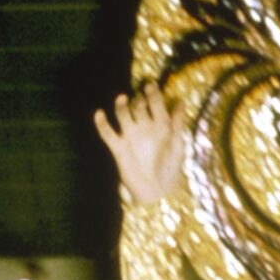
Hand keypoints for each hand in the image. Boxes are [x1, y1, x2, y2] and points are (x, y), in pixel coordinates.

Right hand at [93, 83, 185, 204]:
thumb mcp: (177, 146)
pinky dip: (101, 124)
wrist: (157, 193)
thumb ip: (178, 124)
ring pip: (123, 115)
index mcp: (160, 124)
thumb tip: (181, 102)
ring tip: (122, 99)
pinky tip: (99, 114)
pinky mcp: (119, 148)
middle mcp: (144, 127)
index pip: (155, 103)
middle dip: (138, 101)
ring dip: (121, 106)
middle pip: (138, 106)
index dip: (153, 94)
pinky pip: (108, 134)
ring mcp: (130, 136)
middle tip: (140, 101)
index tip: (150, 86)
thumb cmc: (171, 169)